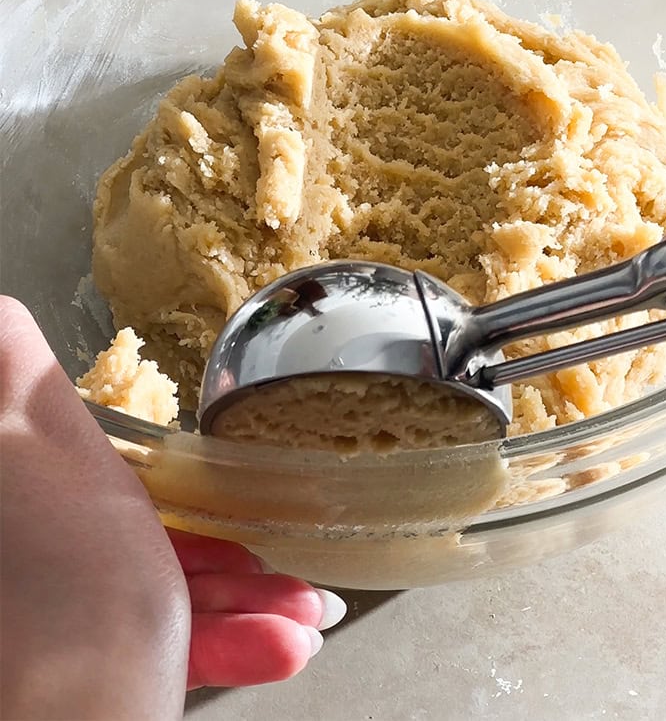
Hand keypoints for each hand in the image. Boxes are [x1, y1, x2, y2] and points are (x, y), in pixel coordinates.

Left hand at [0, 298, 342, 719]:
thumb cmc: (62, 606)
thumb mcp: (41, 452)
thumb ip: (22, 381)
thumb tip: (0, 316)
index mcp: (14, 498)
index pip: (82, 469)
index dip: (157, 475)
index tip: (211, 485)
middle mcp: (26, 565)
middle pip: (129, 538)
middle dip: (223, 548)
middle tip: (274, 560)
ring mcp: (52, 630)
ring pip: (159, 600)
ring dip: (247, 602)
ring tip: (302, 613)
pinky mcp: (91, 684)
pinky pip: (166, 654)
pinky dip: (229, 646)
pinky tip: (281, 645)